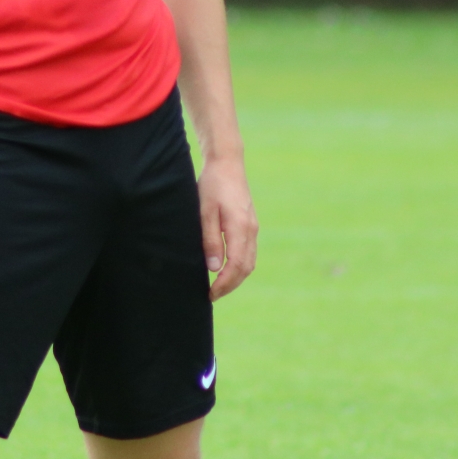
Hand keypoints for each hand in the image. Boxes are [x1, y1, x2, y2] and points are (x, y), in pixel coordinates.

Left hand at [199, 156, 257, 300]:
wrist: (227, 163)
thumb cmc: (212, 185)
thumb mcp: (205, 211)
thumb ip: (210, 239)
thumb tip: (213, 268)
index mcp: (240, 228)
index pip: (235, 266)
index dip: (224, 284)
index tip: (210, 294)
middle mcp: (251, 230)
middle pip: (245, 268)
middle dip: (230, 285)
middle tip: (212, 295)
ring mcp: (253, 227)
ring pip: (249, 261)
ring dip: (236, 277)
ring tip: (218, 286)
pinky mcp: (250, 223)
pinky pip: (249, 252)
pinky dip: (240, 266)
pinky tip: (227, 268)